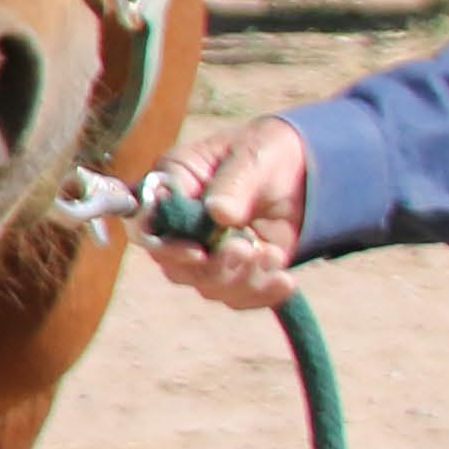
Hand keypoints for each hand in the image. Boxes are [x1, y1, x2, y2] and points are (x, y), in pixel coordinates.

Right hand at [142, 116, 307, 307]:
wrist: (300, 170)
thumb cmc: (264, 152)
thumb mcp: (253, 156)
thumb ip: (234, 183)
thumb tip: (218, 212)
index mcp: (172, 185)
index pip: (148, 224)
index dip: (166, 246)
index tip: (199, 252)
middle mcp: (180, 225)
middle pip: (175, 266)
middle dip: (214, 267)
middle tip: (247, 248)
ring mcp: (206, 252)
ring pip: (207, 286)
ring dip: (241, 279)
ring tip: (273, 255)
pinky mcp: (234, 271)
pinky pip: (236, 297)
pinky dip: (261, 294)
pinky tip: (285, 280)